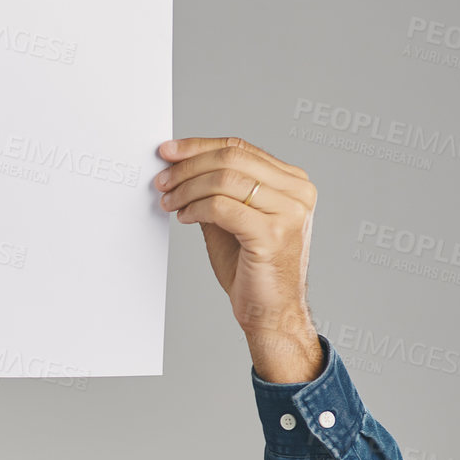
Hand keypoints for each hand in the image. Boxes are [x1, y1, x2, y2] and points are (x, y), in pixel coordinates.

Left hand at [153, 136, 322, 380]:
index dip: (198, 146)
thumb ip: (216, 191)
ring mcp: (289, 211)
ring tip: (169, 202)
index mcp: (292, 182)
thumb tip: (180, 168)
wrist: (271, 312)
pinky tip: (184, 217)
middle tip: (162, 180)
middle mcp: (297, 192)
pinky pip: (222, 207)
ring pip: (224, 179)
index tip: (168, 152)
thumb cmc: (253, 269)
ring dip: (187, 188)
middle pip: (231, 158)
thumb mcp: (232, 220)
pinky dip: (196, 208)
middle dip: (188, 166)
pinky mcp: (272, 233)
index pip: (240, 148)